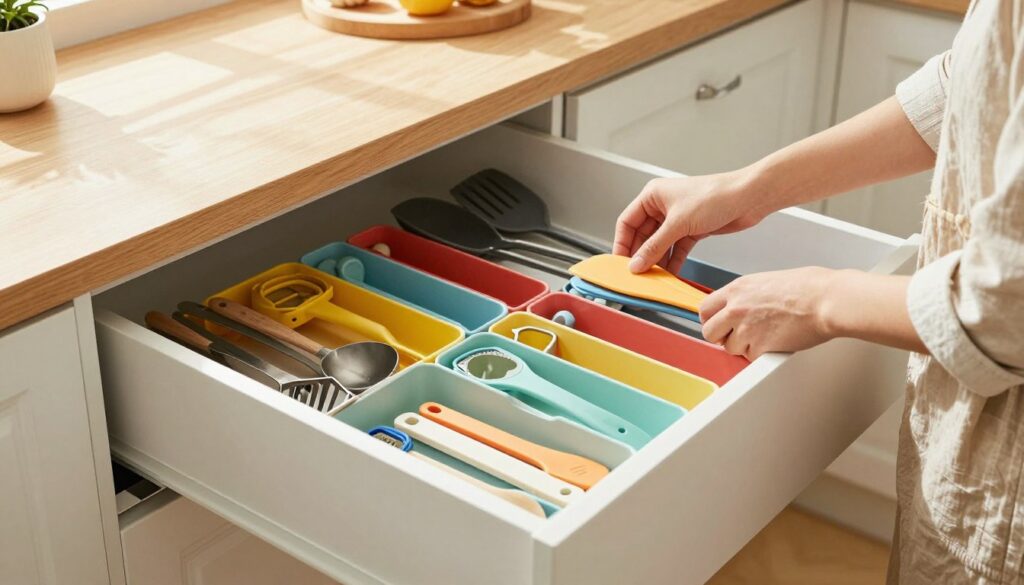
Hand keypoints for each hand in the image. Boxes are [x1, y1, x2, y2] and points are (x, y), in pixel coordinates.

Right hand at [613, 172, 768, 273]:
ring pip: (659, 245)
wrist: (749, 198)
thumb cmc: (716, 195)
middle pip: (642, 236)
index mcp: (653, 196)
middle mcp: (662, 206)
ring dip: (656, 261)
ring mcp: (677, 219)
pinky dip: (672, 262)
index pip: (627, 222)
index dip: (622, 243)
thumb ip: (655, 246)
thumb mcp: (679, 223)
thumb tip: (636, 264)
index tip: (619, 263)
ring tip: (653, 278)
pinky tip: (670, 274)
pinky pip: (675, 249)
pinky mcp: (691, 230)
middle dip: (640, 255)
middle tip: (636, 274)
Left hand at [699, 267, 838, 359]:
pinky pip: (751, 358)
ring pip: (730, 348)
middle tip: (736, 336)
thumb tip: (743, 304)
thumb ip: (748, 294)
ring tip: (765, 336)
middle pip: (709, 332)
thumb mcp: (768, 281)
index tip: (718, 324)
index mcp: (737, 289)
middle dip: (721, 337)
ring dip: (744, 346)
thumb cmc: (809, 288)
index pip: (705, 309)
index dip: (711, 319)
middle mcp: (736, 309)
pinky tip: (775, 342)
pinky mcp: (760, 347)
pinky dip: (761, 354)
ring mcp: (746, 329)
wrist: (827, 301)